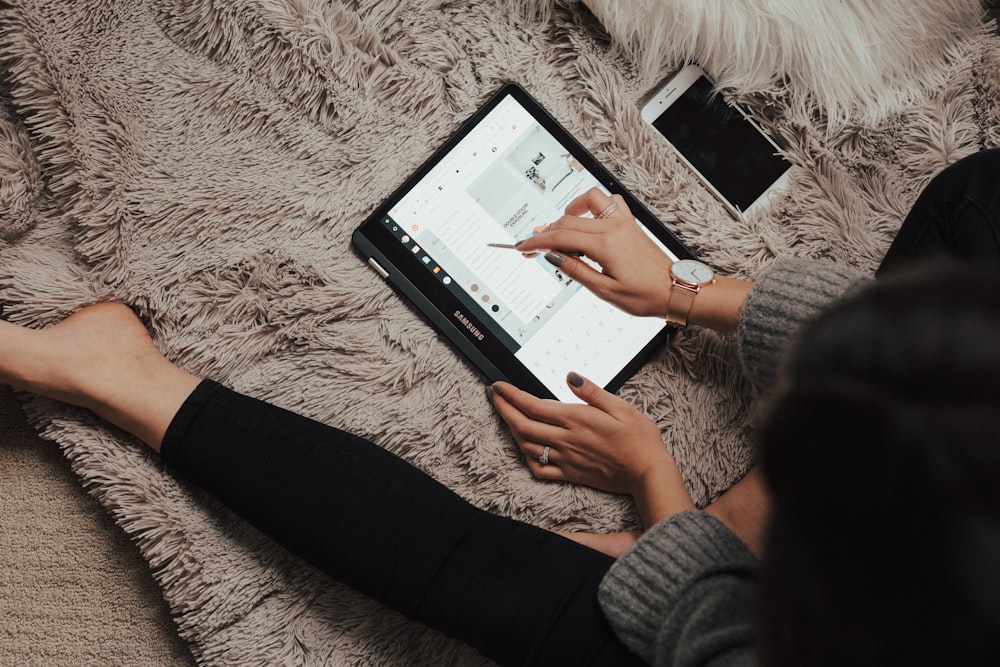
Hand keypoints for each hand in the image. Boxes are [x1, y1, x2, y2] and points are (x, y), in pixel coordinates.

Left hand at [488, 372, 693, 526]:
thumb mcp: (620, 406)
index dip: (510, 395)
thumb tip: (569, 376)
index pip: (532, 405)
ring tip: (506, 417)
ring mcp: (566, 459)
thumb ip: (591, 391)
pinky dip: (526, 458)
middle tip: (493, 396)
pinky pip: (539, 470)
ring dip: (512, 431)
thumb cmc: (639, 438)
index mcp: (576, 419)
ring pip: (527, 446)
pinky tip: (525, 450)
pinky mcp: (570, 475)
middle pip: (522, 425)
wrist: (647, 472)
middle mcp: (566, 439)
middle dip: (503, 409)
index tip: (497, 386)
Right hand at [514, 188, 673, 317]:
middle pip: (567, 221)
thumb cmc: (645, 294)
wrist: (674, 289)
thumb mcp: (604, 291)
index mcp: (605, 244)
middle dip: (545, 232)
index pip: (560, 237)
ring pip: (586, 203)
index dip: (537, 242)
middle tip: (532, 245)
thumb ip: (576, 270)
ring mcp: (623, 221)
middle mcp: (613, 227)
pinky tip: (587, 218)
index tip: (523, 247)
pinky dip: (592, 205)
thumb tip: (553, 257)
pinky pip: (608, 201)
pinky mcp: (629, 223)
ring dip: (568, 212)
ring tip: (559, 228)